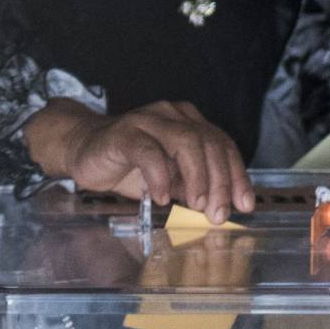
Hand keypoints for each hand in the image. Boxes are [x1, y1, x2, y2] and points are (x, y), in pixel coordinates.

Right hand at [27, 98, 252, 215]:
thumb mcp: (170, 180)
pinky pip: (149, 152)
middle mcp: (172, 115)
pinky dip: (160, 177)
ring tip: (196, 205)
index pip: (223, 144)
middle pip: (208, 142)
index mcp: (188, 122)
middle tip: (217, 213)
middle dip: (220, 181)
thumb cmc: (131, 166)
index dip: (237, 175)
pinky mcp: (124, 134)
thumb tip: (221, 209)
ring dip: (197, 177)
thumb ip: (193, 187)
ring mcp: (148, 120)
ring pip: (185, 141)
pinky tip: (161, 198)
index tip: (245, 204)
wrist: (84, 150)